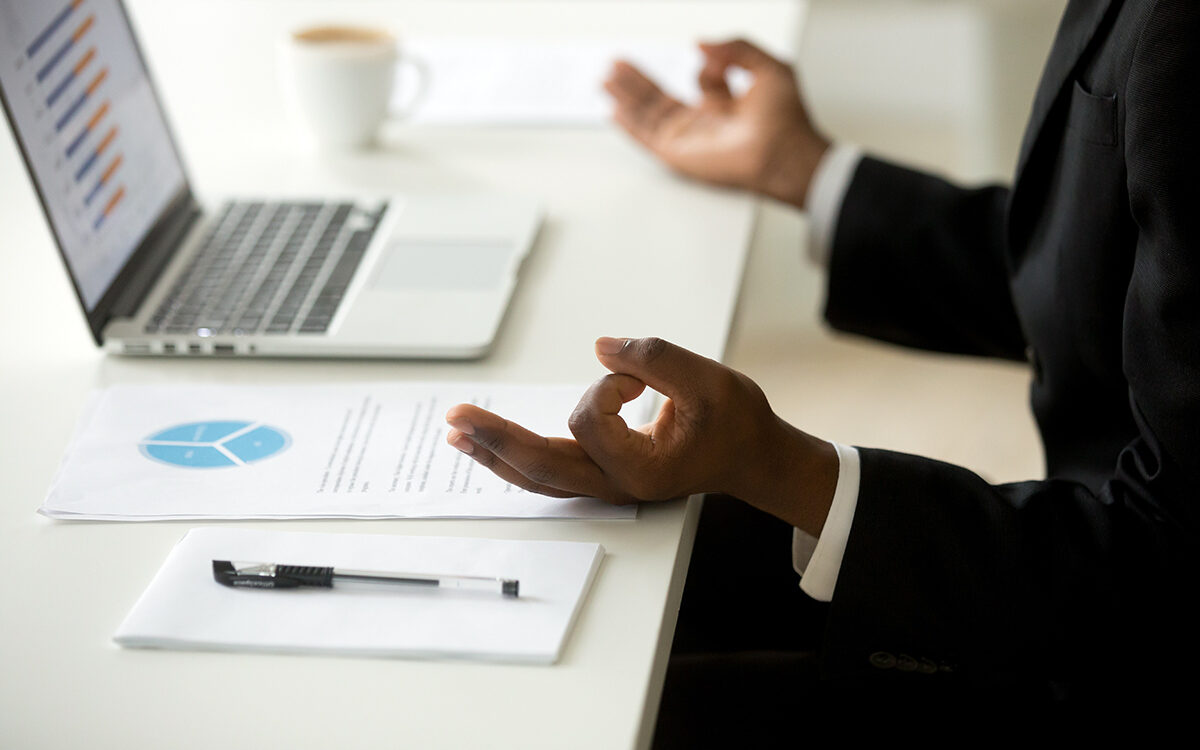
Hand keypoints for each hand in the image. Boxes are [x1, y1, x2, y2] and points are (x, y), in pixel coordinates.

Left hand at [445, 337, 837, 535]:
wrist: (754, 458)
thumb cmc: (738, 424)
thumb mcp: (710, 381)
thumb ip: (655, 358)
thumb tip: (601, 348)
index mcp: (643, 470)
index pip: (591, 423)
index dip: (606, 386)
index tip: (637, 375)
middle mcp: (617, 485)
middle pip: (541, 466)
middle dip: (495, 437)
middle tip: (456, 415)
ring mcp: (606, 486)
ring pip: (537, 476)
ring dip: (495, 452)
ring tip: (455, 433)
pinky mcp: (601, 475)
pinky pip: (548, 472)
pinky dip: (514, 457)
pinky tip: (489, 446)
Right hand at [604, 39, 829, 207]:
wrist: (784, 151)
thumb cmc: (786, 119)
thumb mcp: (768, 67)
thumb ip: (735, 48)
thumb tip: (700, 43)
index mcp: (727, 105)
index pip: (702, 81)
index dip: (708, 64)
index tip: (713, 56)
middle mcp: (704, 123)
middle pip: (661, 97)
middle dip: (637, 80)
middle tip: (618, 64)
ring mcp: (688, 138)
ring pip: (648, 114)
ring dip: (626, 95)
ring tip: (607, 78)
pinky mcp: (678, 154)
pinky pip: (646, 137)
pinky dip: (628, 124)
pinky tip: (614, 110)